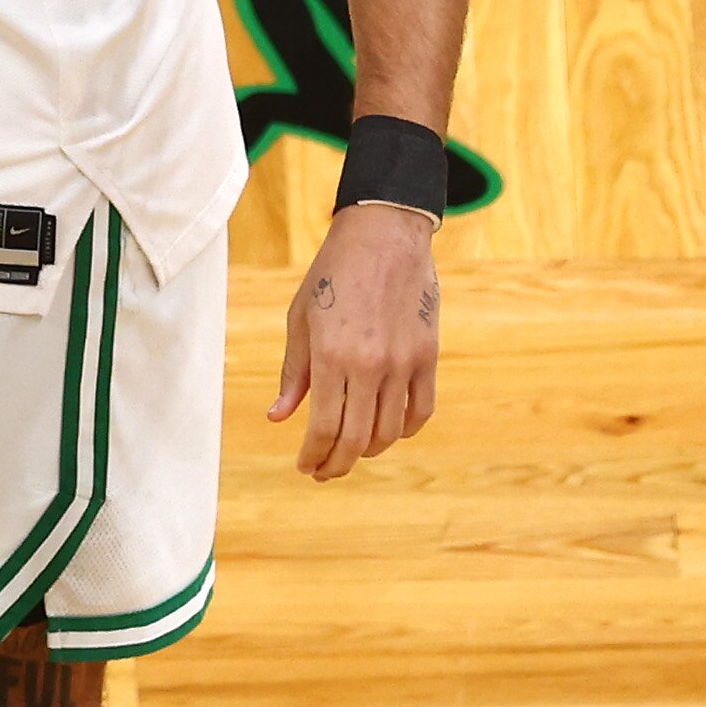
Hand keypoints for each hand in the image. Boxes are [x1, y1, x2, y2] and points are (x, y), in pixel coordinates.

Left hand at [269, 201, 441, 478]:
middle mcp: (369, 364)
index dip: (313, 455)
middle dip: (337, 464)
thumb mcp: (301, 318)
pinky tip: (387, 432)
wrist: (383, 235)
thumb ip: (293, 372)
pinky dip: (404, 431)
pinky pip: (420, 410)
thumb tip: (278, 417)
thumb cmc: (332, 274)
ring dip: (369, 451)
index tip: (305, 466)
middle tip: (324, 471)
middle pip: (357, 439)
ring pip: (390, 431)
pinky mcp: (427, 356)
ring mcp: (403, 362)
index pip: (323, 427)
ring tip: (351, 452)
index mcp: (331, 355)